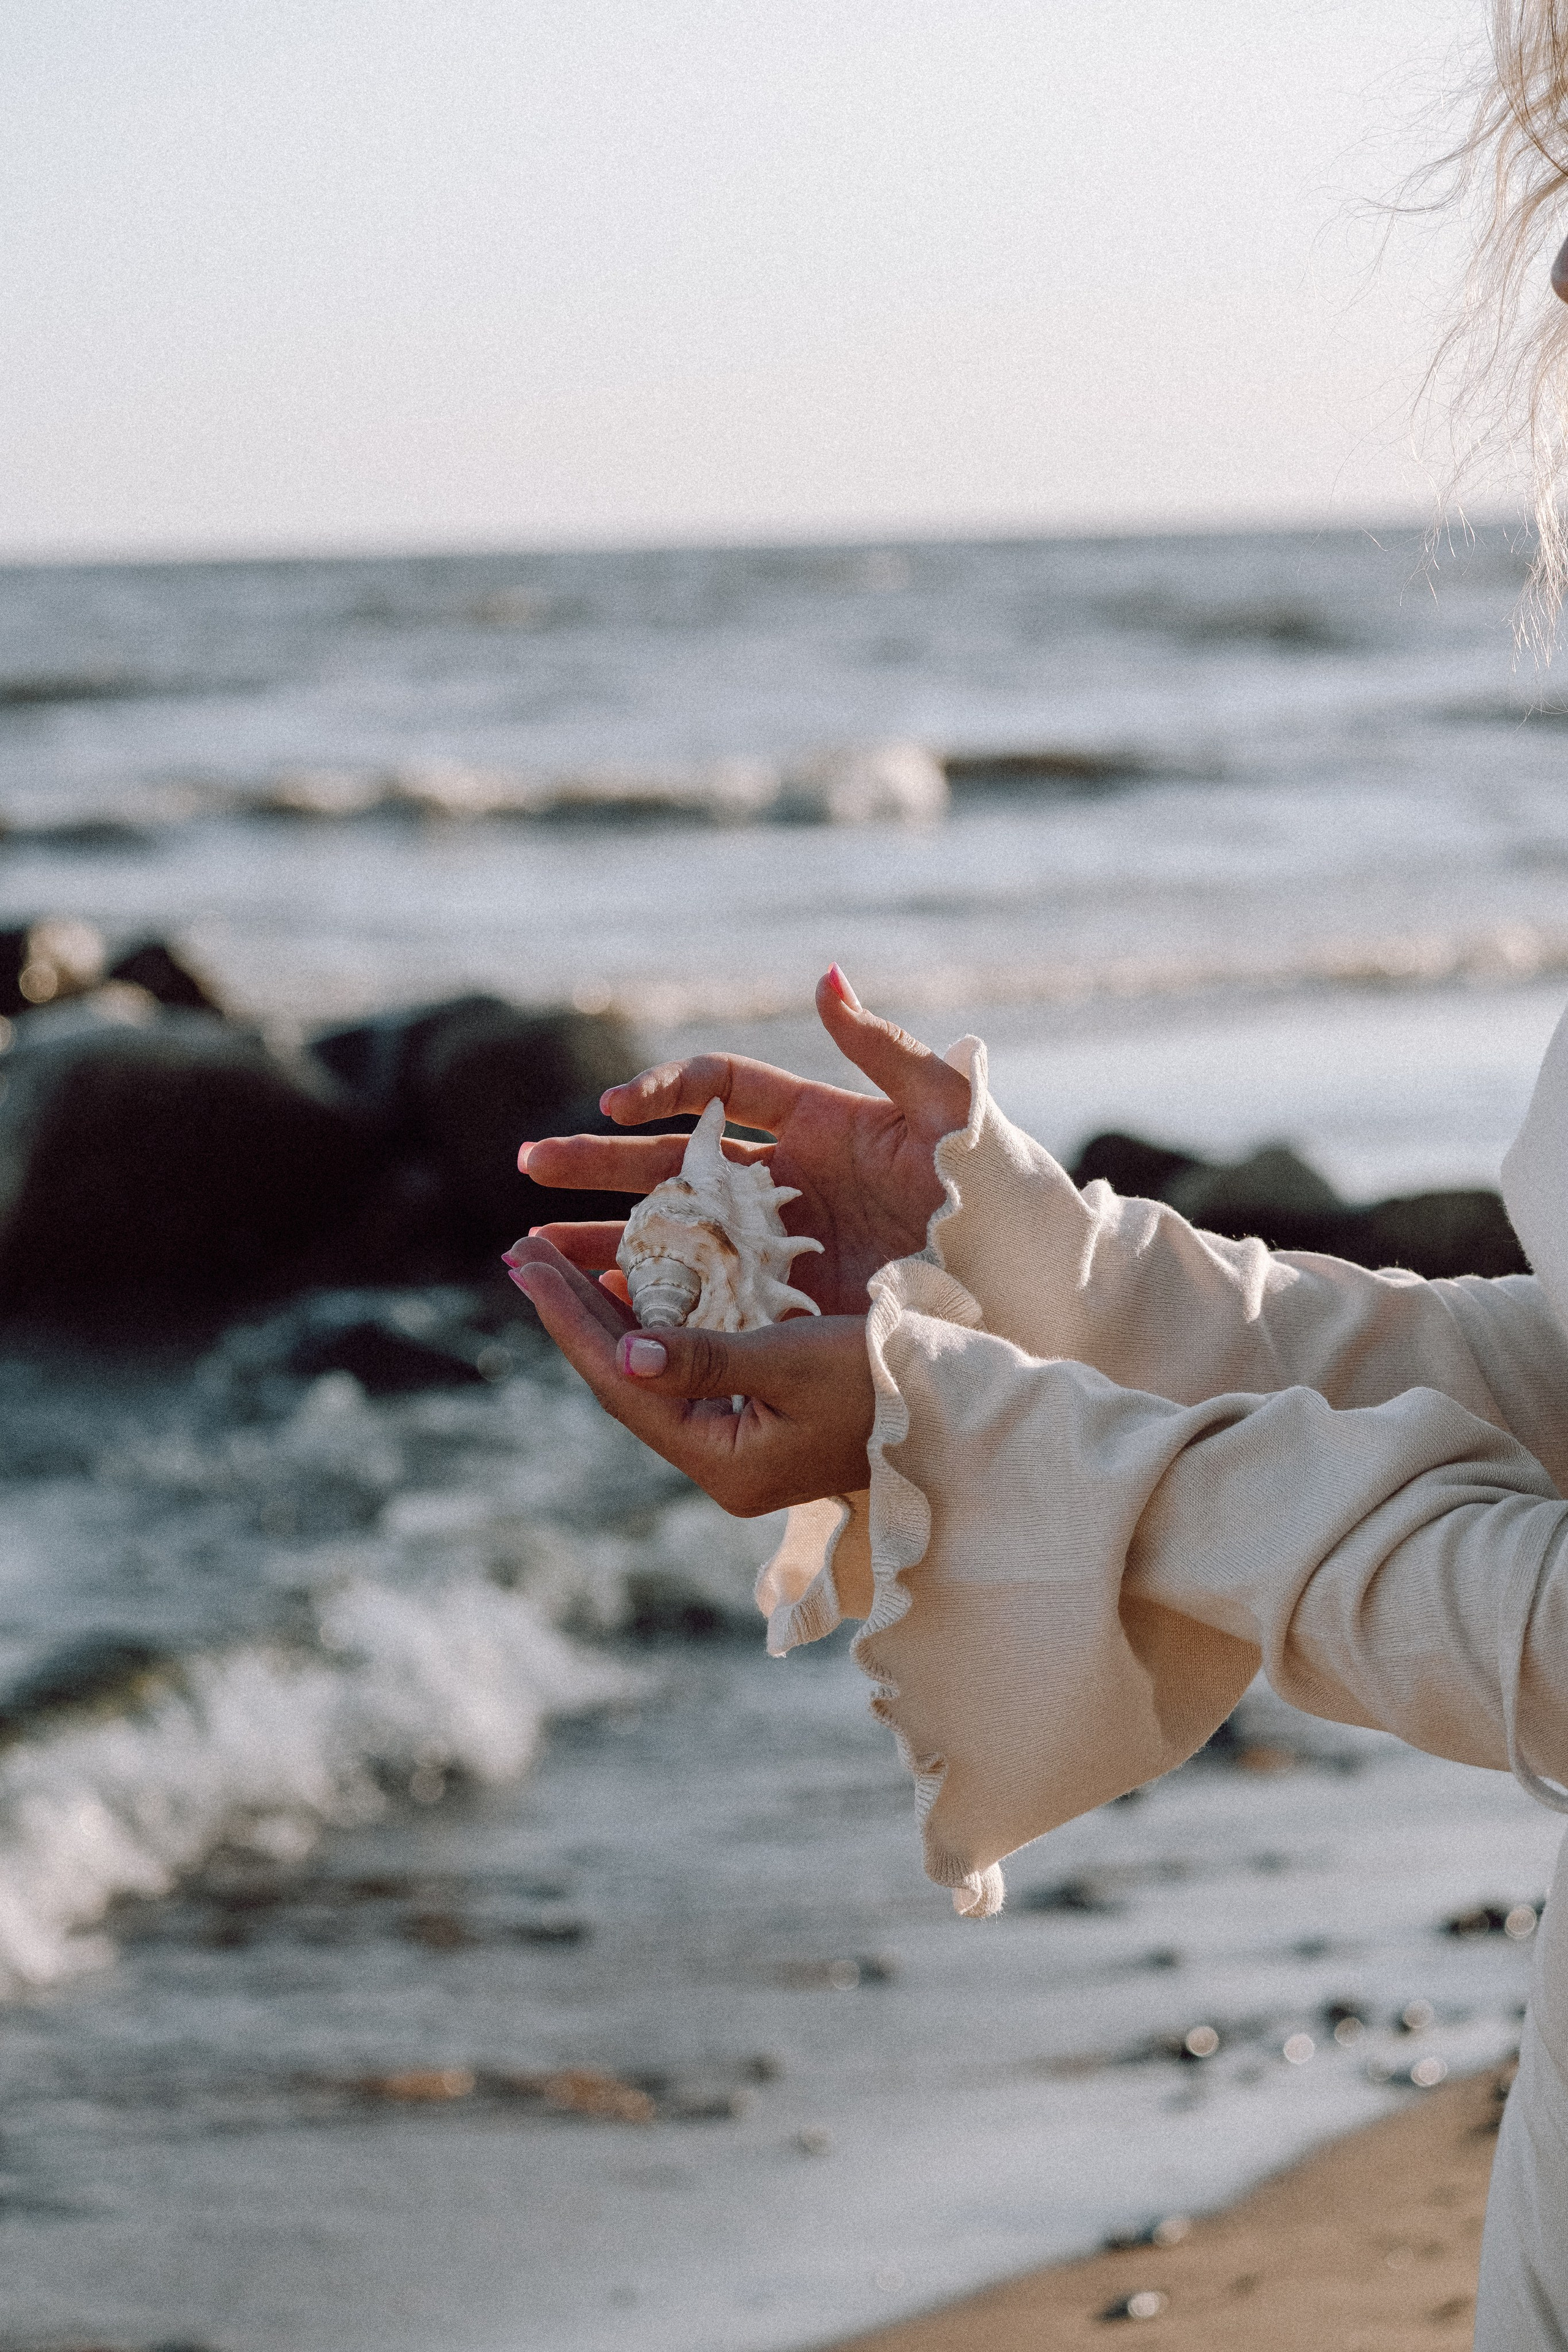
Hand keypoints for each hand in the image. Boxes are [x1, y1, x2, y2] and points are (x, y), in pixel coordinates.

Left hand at [505, 1237, 873, 1513]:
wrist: (964, 1417)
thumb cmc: (890, 1381)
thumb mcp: (795, 1360)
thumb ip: (708, 1357)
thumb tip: (626, 1350)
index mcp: (723, 1462)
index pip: (621, 1383)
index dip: (569, 1317)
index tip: (522, 1259)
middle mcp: (722, 1463)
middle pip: (624, 1381)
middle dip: (573, 1312)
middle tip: (519, 1252)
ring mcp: (742, 1445)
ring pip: (651, 1373)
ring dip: (606, 1315)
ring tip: (556, 1264)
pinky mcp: (762, 1420)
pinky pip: (686, 1368)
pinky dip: (655, 1321)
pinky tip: (633, 1284)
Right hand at [518, 966, 970, 1314]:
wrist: (1027, 1280)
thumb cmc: (995, 1187)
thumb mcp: (947, 1109)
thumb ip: (884, 1046)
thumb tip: (825, 978)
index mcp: (815, 1123)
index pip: (717, 1090)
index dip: (661, 1092)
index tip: (615, 1111)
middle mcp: (787, 1182)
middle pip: (672, 1164)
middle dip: (598, 1165)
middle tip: (530, 1168)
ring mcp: (782, 1244)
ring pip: (676, 1233)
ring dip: (607, 1235)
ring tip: (536, 1250)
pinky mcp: (789, 1301)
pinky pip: (708, 1295)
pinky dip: (655, 1298)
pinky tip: (602, 1307)